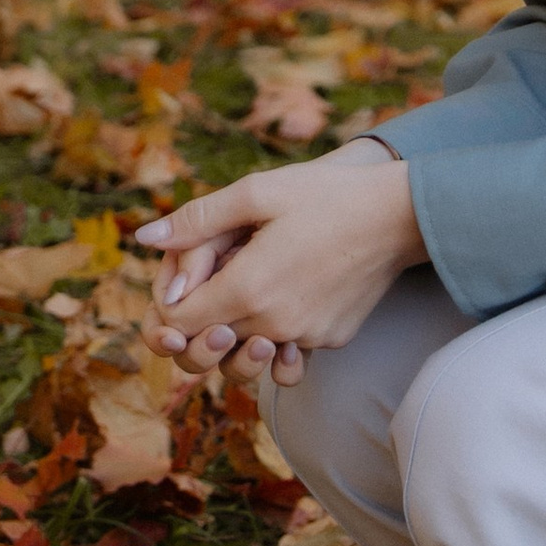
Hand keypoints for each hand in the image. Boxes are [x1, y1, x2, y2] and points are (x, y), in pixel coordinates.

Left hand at [134, 143, 422, 384]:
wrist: (400, 213)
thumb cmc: (326, 194)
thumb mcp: (256, 192)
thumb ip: (197, 220)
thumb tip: (145, 238)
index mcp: (249, 288)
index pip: (180, 322)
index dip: (169, 303)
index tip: (179, 276)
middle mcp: (276, 324)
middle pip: (208, 345)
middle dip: (196, 319)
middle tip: (208, 281)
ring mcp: (306, 337)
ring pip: (246, 352)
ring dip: (234, 330)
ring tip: (243, 288)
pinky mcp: (331, 340)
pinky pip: (286, 349)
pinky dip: (275, 332)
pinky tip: (281, 296)